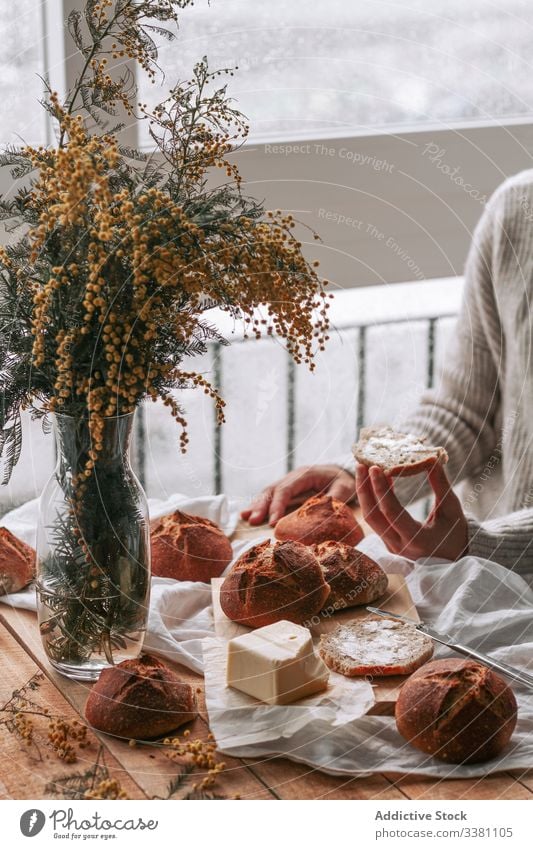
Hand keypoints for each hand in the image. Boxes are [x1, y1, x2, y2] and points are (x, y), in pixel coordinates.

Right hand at [241, 465, 355, 526]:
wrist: (341, 471)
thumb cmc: (343, 480)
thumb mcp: (345, 487)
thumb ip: (336, 497)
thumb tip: (326, 510)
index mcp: (305, 474)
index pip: (286, 489)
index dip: (277, 505)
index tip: (272, 522)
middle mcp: (293, 477)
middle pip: (272, 489)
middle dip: (261, 505)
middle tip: (253, 521)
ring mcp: (288, 482)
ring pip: (268, 492)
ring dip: (257, 505)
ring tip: (246, 517)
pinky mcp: (287, 489)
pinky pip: (270, 496)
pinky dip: (259, 504)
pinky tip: (249, 513)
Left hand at [355, 462, 467, 560]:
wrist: (455, 559)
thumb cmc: (456, 533)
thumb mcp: (451, 508)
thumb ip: (441, 484)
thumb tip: (432, 458)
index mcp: (417, 538)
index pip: (391, 512)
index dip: (381, 489)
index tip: (375, 467)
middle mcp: (399, 544)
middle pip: (373, 516)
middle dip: (365, 489)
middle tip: (361, 464)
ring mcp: (391, 545)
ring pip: (370, 518)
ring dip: (365, 493)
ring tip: (363, 469)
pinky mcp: (388, 542)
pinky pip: (375, 519)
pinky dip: (373, 499)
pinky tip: (377, 480)